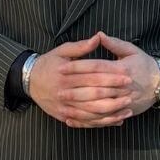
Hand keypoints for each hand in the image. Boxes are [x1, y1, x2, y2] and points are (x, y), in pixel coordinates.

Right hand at [27, 32, 142, 125]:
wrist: (29, 81)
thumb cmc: (48, 63)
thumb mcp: (62, 50)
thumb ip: (81, 46)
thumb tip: (99, 37)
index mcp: (66, 72)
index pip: (93, 74)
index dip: (111, 76)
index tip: (127, 75)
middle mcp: (65, 90)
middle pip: (93, 93)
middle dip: (114, 93)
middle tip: (130, 92)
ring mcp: (64, 105)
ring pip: (91, 110)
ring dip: (111, 111)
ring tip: (127, 108)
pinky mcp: (64, 115)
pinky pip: (85, 121)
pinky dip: (102, 122)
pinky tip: (116, 120)